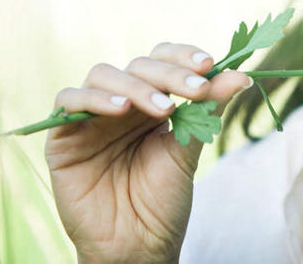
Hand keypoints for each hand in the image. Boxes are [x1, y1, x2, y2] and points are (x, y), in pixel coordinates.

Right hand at [45, 43, 249, 262]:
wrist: (137, 248)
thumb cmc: (162, 203)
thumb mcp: (188, 151)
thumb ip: (207, 111)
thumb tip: (240, 75)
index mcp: (151, 102)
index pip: (162, 60)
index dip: (183, 56)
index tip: (210, 64)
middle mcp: (120, 102)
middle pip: (138, 65)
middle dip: (169, 74)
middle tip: (195, 90)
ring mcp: (91, 117)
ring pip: (103, 75)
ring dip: (136, 85)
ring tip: (163, 109)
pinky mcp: (62, 136)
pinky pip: (67, 100)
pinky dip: (94, 98)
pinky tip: (120, 109)